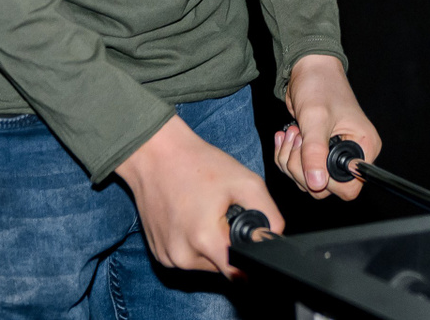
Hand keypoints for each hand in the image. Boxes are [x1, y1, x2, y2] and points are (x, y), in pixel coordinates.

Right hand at [117, 114, 277, 277]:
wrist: (155, 155)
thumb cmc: (199, 164)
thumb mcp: (245, 182)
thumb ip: (269, 214)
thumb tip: (275, 238)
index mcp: (204, 240)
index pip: (238, 273)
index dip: (250, 260)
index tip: (249, 241)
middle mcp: (182, 256)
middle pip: (221, 267)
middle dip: (228, 245)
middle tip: (223, 214)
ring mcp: (167, 257)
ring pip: (204, 263)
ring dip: (211, 245)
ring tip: (205, 212)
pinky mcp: (158, 253)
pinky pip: (187, 257)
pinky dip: (194, 242)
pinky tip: (191, 217)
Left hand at [273, 54, 377, 200]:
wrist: (309, 70)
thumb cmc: (320, 86)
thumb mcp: (316, 119)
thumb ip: (315, 152)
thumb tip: (317, 184)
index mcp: (364, 148)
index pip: (350, 186)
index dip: (327, 181)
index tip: (311, 158)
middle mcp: (352, 155)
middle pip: (325, 187)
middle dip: (302, 168)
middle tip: (297, 139)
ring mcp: (333, 155)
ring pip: (308, 180)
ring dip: (291, 161)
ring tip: (292, 133)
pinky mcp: (318, 153)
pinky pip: (299, 170)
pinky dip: (287, 156)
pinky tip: (286, 136)